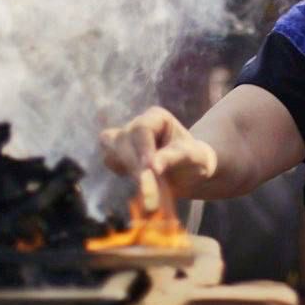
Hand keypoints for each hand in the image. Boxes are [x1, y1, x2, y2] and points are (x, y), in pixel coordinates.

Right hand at [100, 106, 217, 195]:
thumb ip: (174, 158)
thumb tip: (152, 167)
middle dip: (133, 163)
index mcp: (156, 117)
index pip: (142, 128)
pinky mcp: (117, 157)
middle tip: (147, 187)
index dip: (143, 148)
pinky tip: (138, 185)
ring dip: (125, 169)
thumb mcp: (193, 157)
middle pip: (122, 139)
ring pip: (111, 150)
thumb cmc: (195, 160)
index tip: (150, 169)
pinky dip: (121, 175)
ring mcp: (124, 140)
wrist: (189, 173)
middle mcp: (136, 125)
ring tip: (145, 187)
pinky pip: (110, 163)